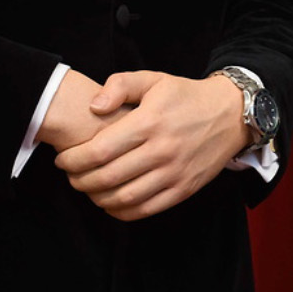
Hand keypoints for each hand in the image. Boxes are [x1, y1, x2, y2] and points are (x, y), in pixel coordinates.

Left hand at [53, 70, 249, 220]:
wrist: (230, 114)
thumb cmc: (185, 96)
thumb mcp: (154, 79)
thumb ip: (120, 85)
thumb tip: (94, 105)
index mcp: (149, 122)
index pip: (99, 150)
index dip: (74, 159)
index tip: (63, 159)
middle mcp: (161, 150)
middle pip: (106, 178)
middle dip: (79, 180)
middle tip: (70, 175)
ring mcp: (173, 173)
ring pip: (123, 198)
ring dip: (96, 198)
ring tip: (87, 188)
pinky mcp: (183, 189)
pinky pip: (144, 210)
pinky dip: (120, 211)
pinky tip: (110, 202)